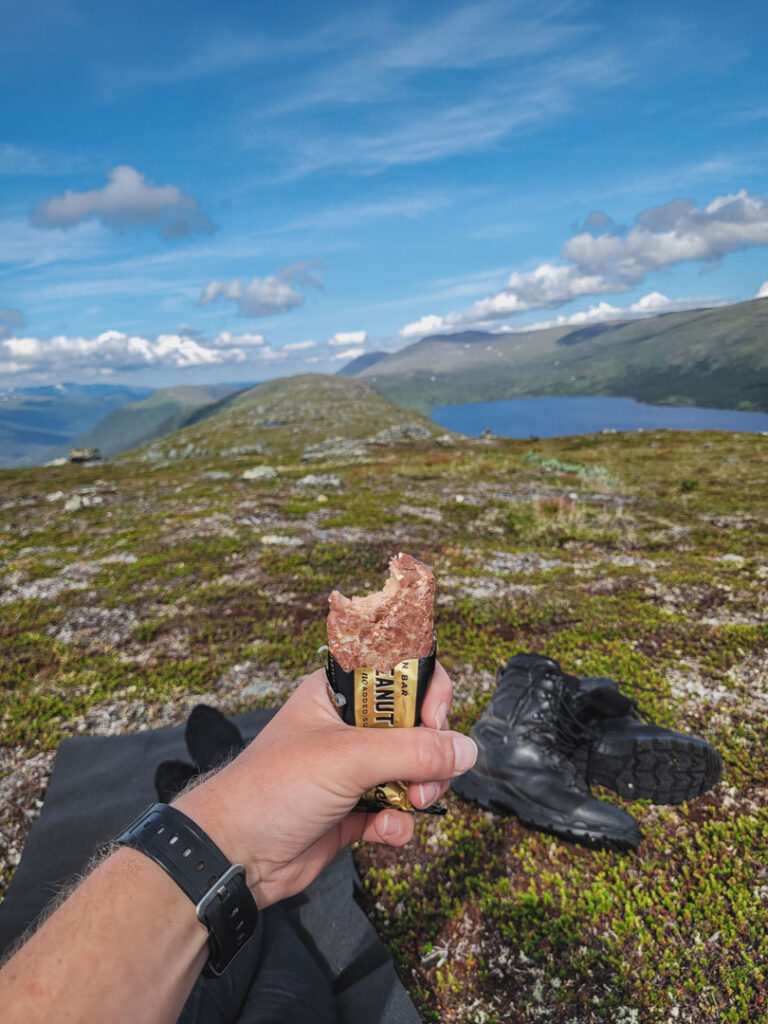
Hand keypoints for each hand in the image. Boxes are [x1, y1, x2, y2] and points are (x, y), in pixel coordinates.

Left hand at [175, 662, 475, 907]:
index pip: (399, 672)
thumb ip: (413, 750)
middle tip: (427, 779)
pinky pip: (395, 810)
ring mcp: (351, 770)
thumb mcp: (349, 757)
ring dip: (420, 790)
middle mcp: (348, 726)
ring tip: (410, 806)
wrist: (232, 855)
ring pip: (411, 771)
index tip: (436, 721)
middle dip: (431, 753)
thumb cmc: (274, 788)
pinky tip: (386, 833)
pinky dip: (398, 823)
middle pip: (416, 726)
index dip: (427, 693)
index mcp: (338, 693)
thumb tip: (469, 749)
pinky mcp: (352, 810)